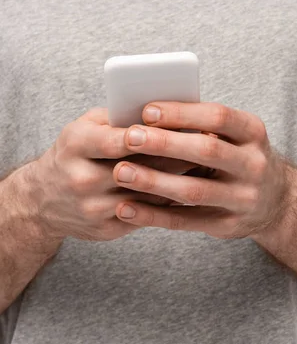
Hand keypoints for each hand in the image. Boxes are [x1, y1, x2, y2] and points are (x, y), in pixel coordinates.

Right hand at [30, 108, 202, 241]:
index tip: (176, 127)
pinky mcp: (106, 230)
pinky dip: (169, 201)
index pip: (114, 141)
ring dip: (177, 181)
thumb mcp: (84, 127)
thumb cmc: (74, 153)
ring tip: (206, 166)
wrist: (43, 200)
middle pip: (136, 169)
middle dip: (173, 156)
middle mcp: (81, 180)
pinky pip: (146, 215)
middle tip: (206, 144)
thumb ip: (117, 119)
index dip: (145, 136)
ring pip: (147, 195)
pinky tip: (189, 189)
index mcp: (75, 146)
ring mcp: (93, 209)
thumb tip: (164, 113)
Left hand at [114, 102, 288, 239]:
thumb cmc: (238, 156)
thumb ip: (200, 126)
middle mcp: (254, 165)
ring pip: (194, 190)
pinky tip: (126, 208)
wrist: (275, 201)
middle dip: (165, 144)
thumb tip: (146, 115)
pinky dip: (153, 215)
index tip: (147, 110)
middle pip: (207, 151)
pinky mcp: (228, 226)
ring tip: (121, 172)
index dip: (182, 113)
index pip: (218, 117)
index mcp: (253, 132)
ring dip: (153, 181)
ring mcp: (244, 199)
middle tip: (129, 138)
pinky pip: (185, 221)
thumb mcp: (234, 136)